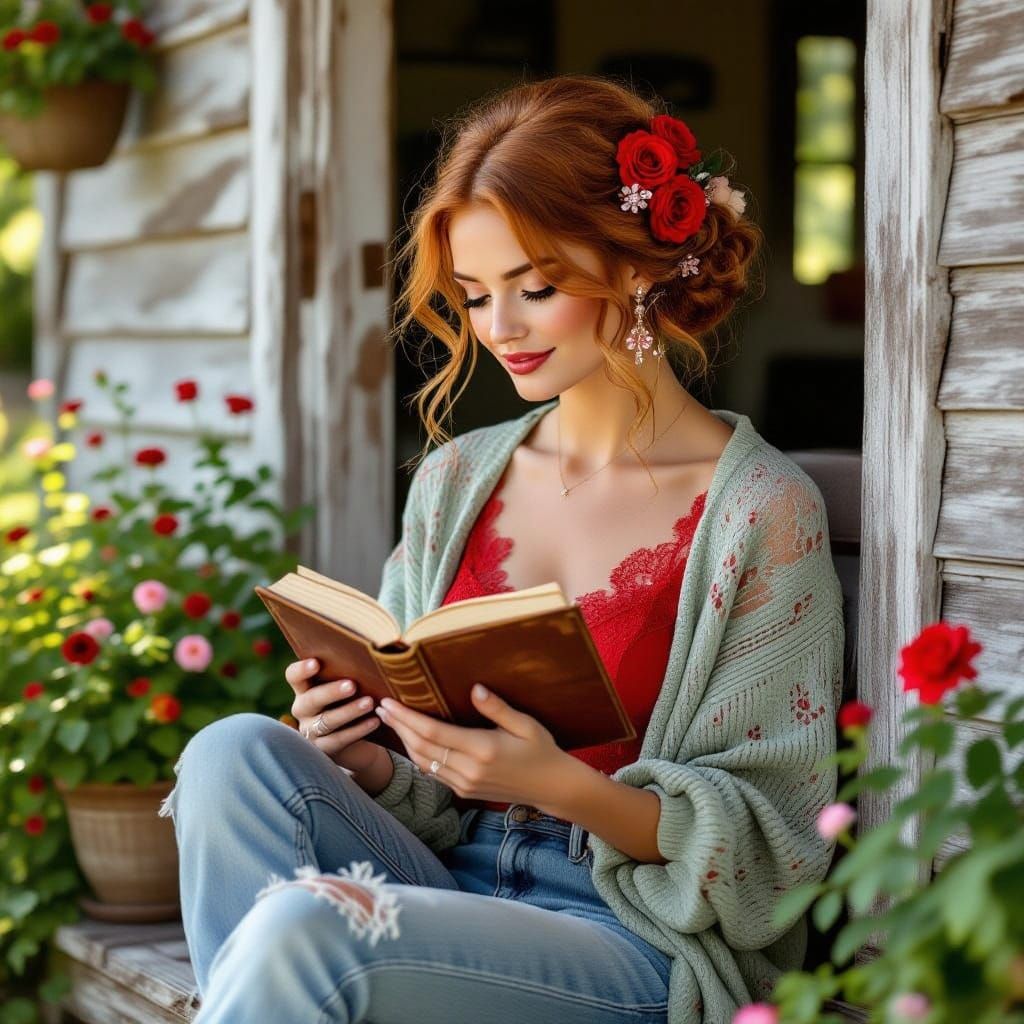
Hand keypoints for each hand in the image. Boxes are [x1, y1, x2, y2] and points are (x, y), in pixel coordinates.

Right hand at [285, 658, 383, 774]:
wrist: (357, 741)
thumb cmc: (350, 702)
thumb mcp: (345, 688)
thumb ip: (346, 674)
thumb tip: (365, 659)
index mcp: (304, 688)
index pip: (294, 676)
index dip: (301, 670)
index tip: (316, 663)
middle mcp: (303, 709)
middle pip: (311, 699)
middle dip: (331, 692)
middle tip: (352, 685)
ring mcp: (310, 731)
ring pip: (327, 721)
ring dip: (349, 711)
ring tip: (369, 703)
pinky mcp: (323, 749)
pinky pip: (339, 739)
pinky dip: (358, 730)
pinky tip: (374, 721)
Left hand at [374, 683, 571, 812]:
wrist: (551, 787)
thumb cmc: (541, 750)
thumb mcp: (525, 724)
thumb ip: (497, 708)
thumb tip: (474, 688)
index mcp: (482, 749)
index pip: (433, 732)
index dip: (407, 718)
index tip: (390, 703)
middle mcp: (469, 770)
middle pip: (422, 747)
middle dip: (399, 727)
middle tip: (381, 708)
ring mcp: (465, 784)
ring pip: (424, 762)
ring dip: (404, 742)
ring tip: (390, 722)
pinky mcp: (464, 792)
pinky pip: (434, 773)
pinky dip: (418, 756)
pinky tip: (411, 743)